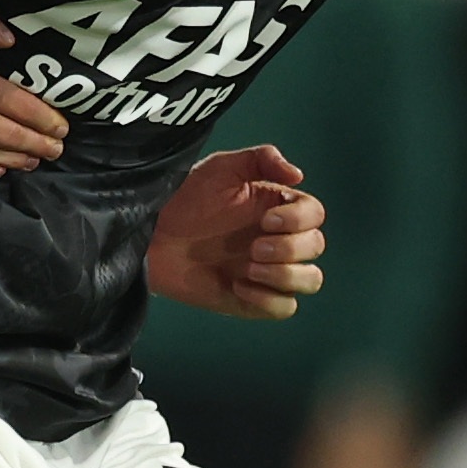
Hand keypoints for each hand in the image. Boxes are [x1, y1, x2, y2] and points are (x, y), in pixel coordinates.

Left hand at [146, 145, 326, 319]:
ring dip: (287, 276)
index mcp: (276, 208)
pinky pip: (284, 308)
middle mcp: (278, 240)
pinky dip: (268, 300)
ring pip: (310, 280)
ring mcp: (267, 272)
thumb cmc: (183, 198)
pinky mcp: (252, 300)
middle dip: (290, 249)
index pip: (314, 215)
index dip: (299, 219)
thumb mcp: (220, 168)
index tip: (267, 220)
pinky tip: (238, 286)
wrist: (151, 238)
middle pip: (315, 247)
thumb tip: (298, 175)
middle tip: (254, 247)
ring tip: (250, 268)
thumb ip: (261, 160)